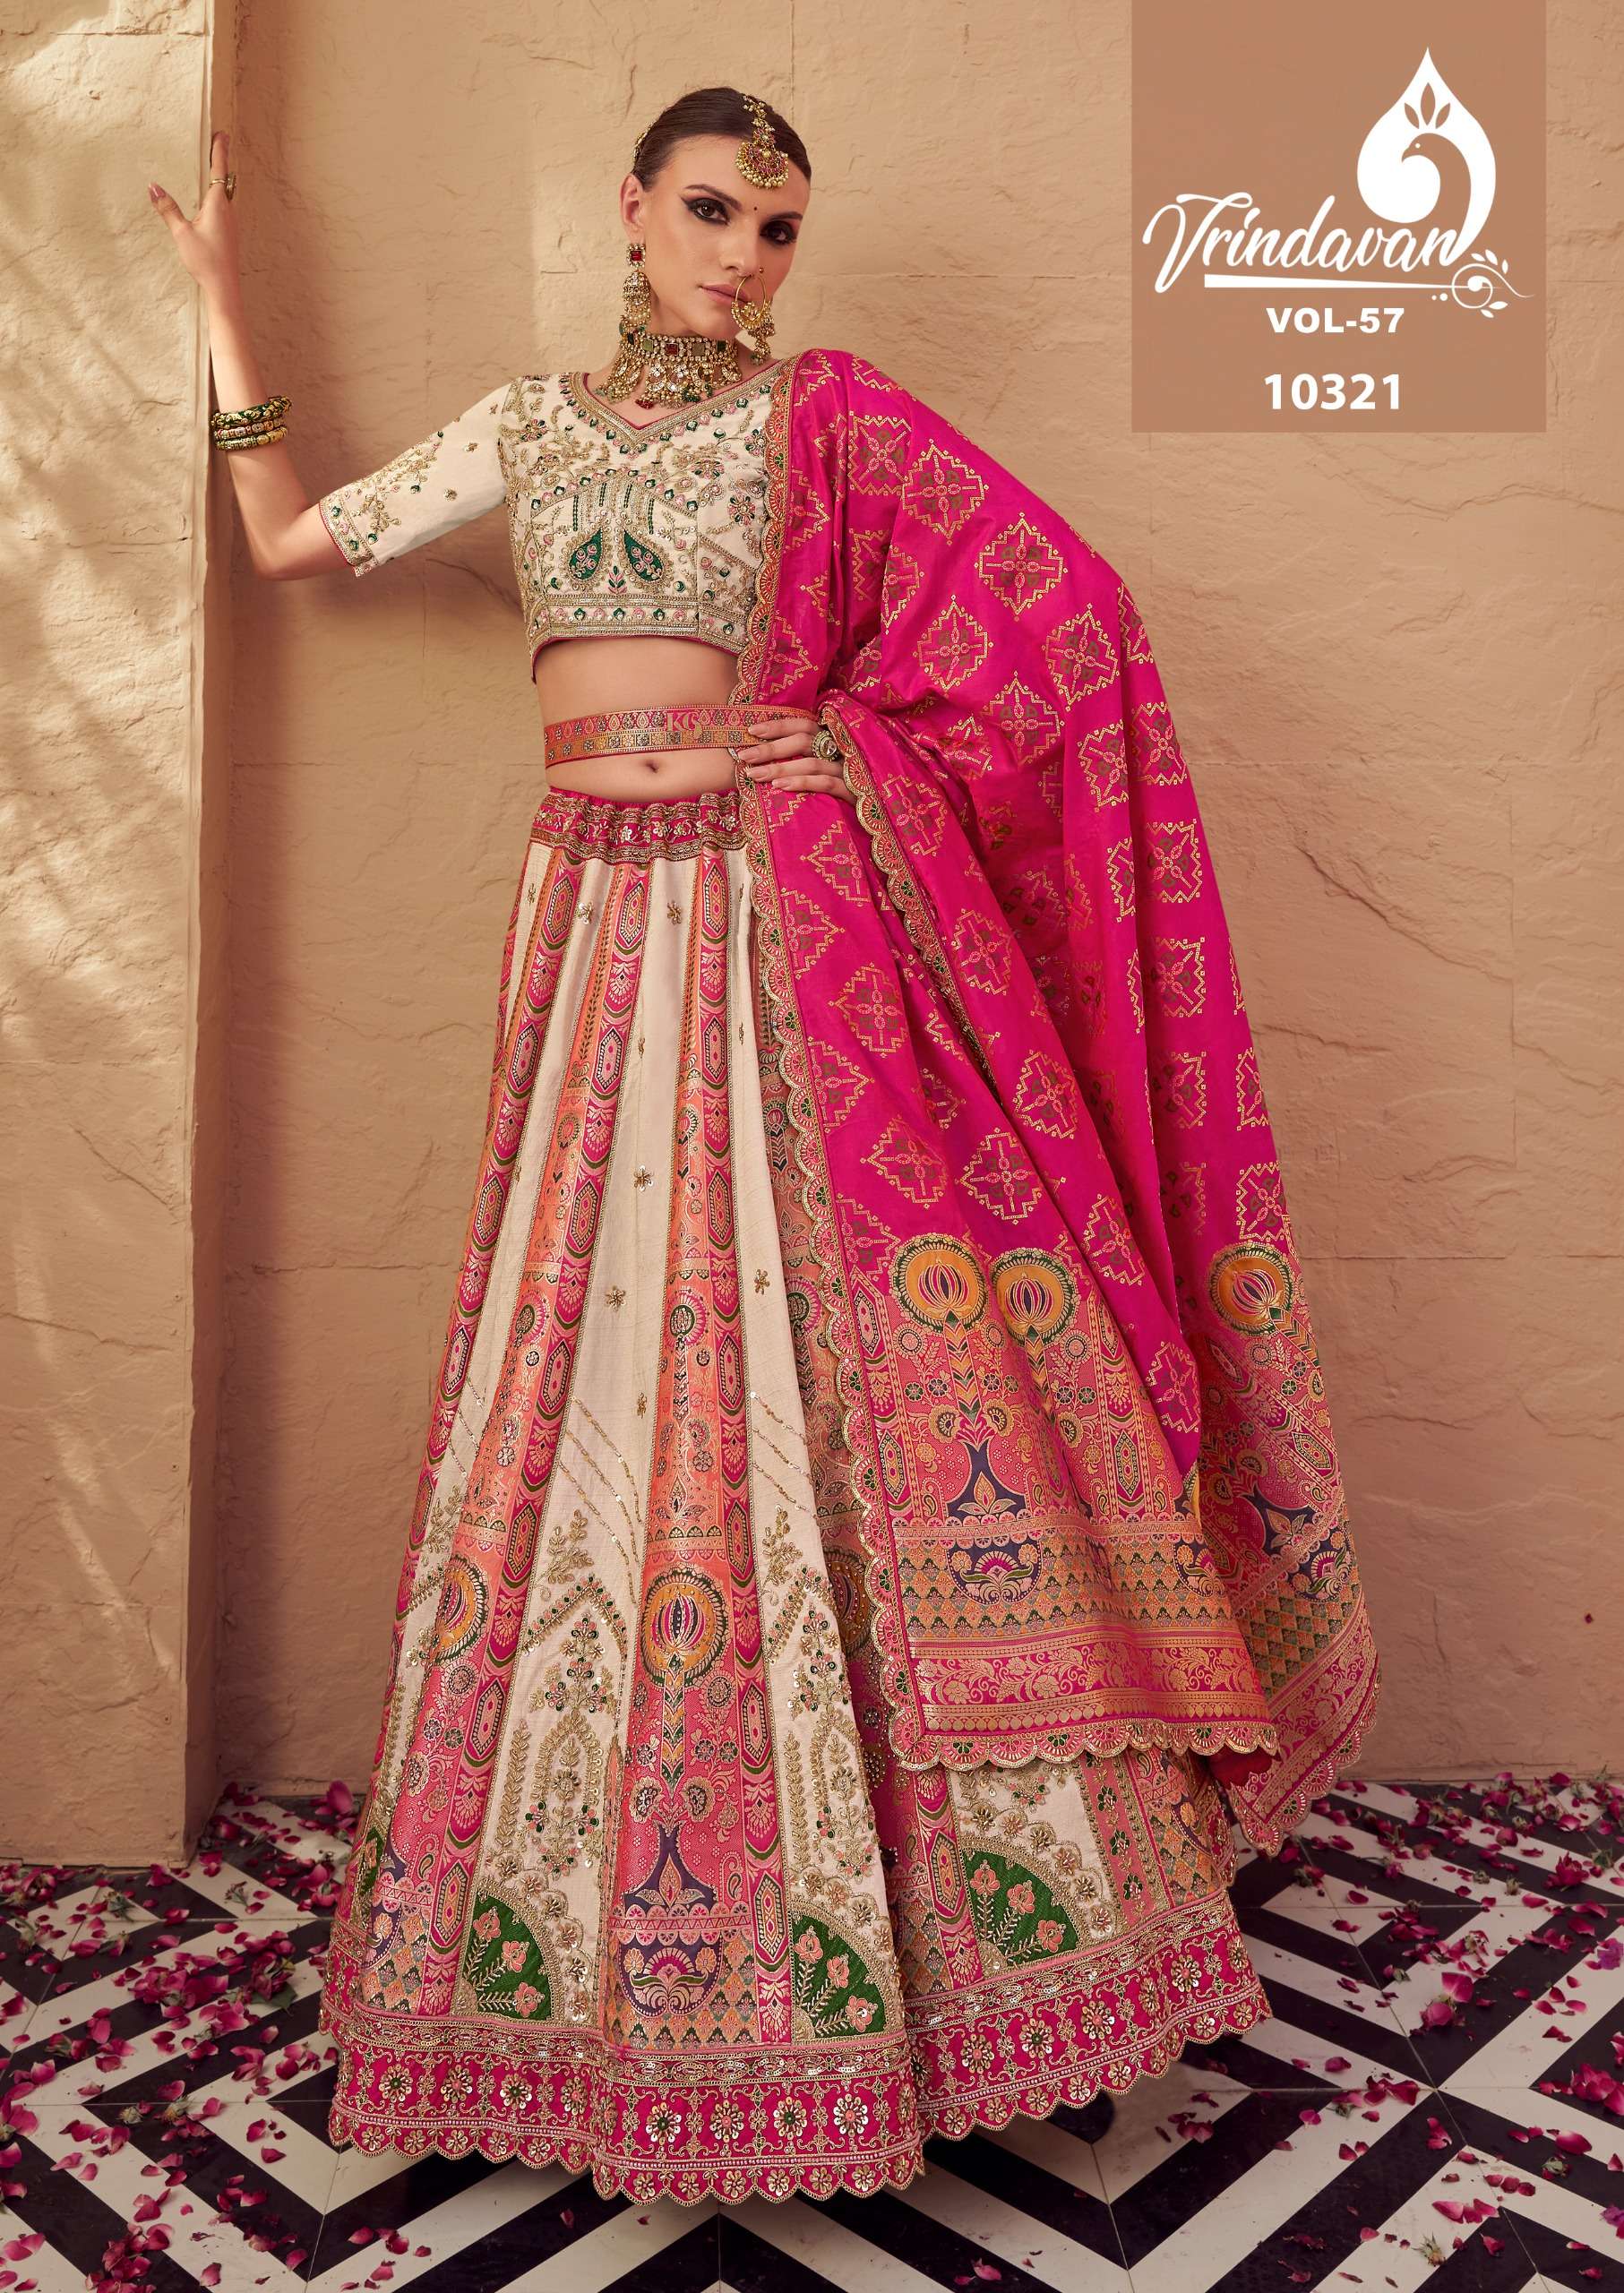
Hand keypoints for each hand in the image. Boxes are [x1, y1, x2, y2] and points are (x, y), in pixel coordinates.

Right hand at [148, 128, 239, 294]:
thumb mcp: (181, 233)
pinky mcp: (230, 233)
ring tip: (214, 164)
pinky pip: (225, 206)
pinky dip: (219, 194)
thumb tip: (152, 187)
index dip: (219, 150)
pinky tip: (212, 199)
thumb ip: (167, 209)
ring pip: (226, 193)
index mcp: (218, 205)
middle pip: (224, 178)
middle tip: (218, 141)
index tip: (221, 133)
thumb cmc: (205, 261)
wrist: (224, 289)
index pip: (219, 170)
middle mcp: (229, 210)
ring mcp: (232, 222)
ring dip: (220, 177)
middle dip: (220, 159)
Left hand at [734, 710, 852, 800]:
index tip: (751, 730)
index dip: (777, 726)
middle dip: (771, 748)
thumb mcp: (821, 766)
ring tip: (755, 775)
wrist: (875, 813)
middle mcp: (840, 749)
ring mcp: (848, 769)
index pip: (803, 724)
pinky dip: (802, 783)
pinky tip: (781, 787)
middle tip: (744, 757)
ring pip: (811, 763)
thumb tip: (764, 756)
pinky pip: (826, 784)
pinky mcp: (854, 791)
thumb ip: (801, 757)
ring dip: (780, 768)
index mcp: (831, 738)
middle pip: (803, 740)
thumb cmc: (840, 788)